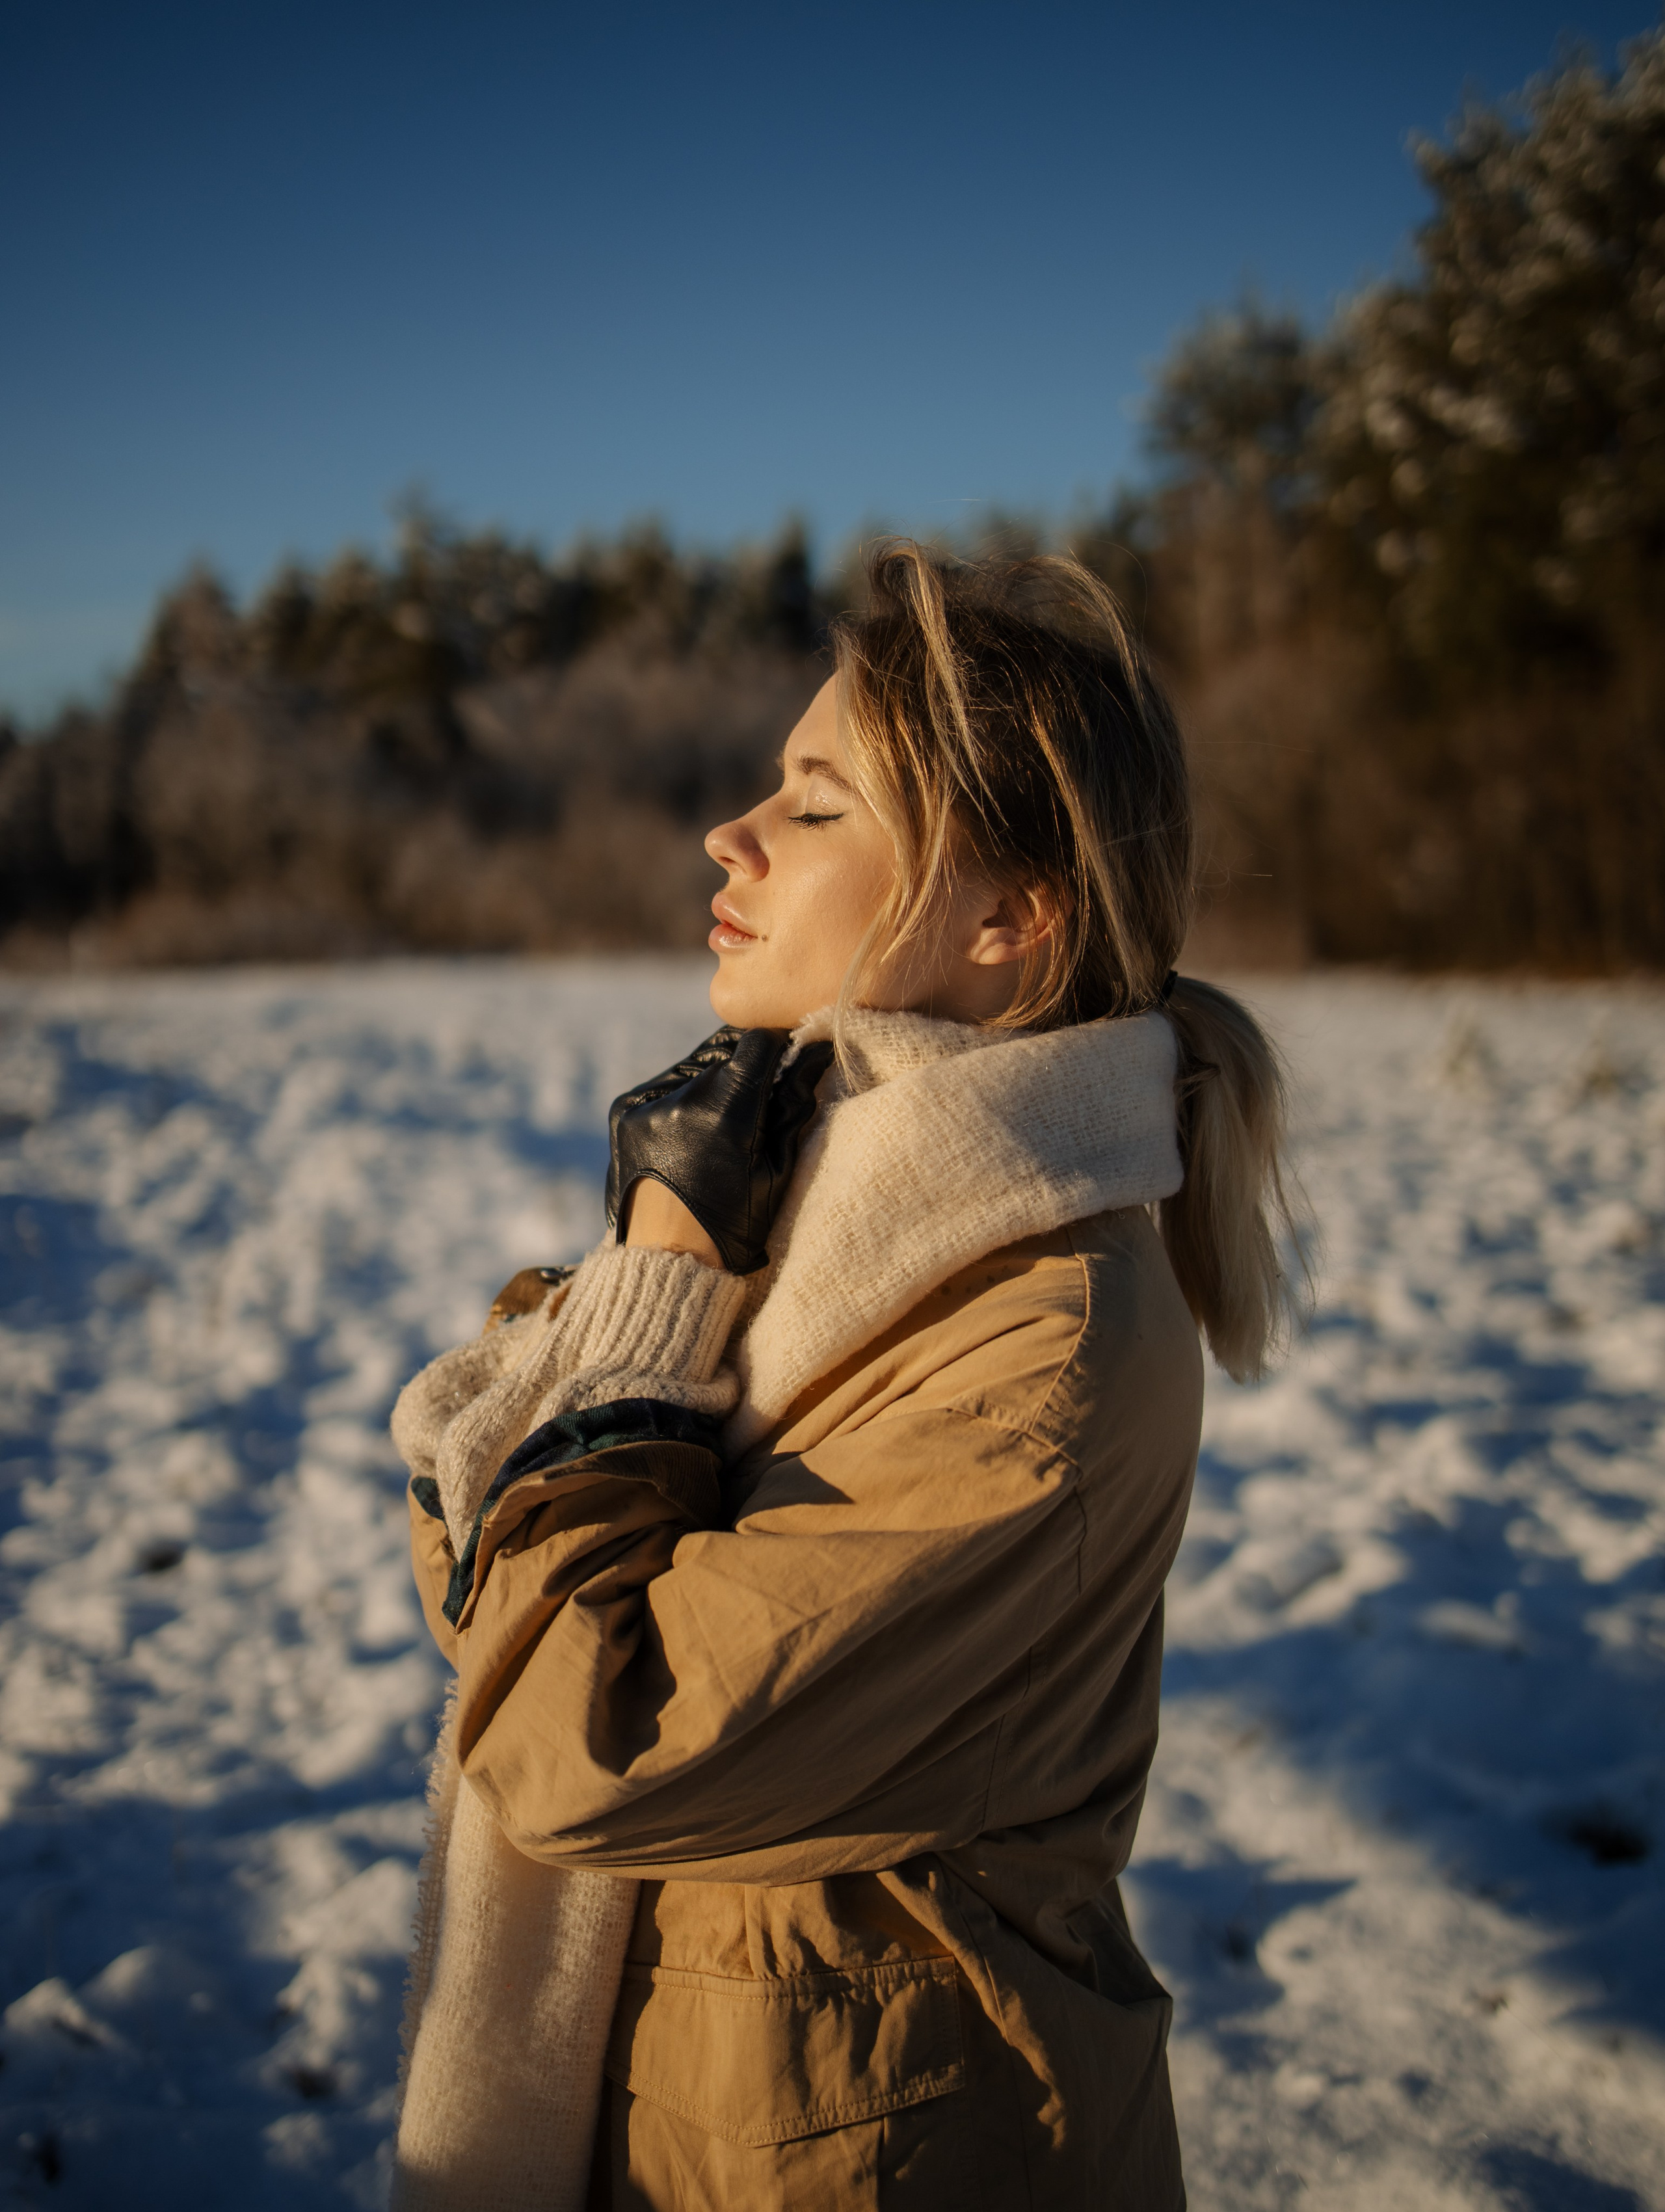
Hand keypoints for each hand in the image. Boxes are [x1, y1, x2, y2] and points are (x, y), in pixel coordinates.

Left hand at [605, 1027, 834, 1273]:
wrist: (667, 1262)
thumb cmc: (733, 1227)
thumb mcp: (777, 1171)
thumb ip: (794, 1104)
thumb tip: (816, 1051)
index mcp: (722, 1113)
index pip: (758, 1042)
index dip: (780, 1046)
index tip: (790, 1060)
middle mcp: (677, 1099)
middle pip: (726, 1052)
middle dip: (749, 1067)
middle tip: (762, 1097)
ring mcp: (644, 1103)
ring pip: (696, 1066)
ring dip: (717, 1081)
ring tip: (724, 1125)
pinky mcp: (624, 1111)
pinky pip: (666, 1085)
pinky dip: (686, 1096)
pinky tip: (694, 1132)